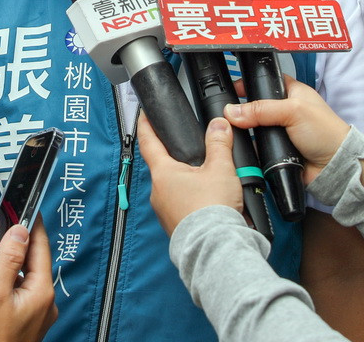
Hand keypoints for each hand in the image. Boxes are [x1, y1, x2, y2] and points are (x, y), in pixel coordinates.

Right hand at [0, 219, 56, 341]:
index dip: (31, 225)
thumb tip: (20, 230)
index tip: (25, 206)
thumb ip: (7, 259)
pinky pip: (2, 304)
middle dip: (2, 253)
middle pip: (24, 265)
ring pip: (10, 284)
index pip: (39, 247)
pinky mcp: (18, 327)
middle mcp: (41, 303)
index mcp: (41, 291)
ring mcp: (31, 317)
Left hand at [139, 116, 241, 235]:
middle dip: (177, 158)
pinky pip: (179, 205)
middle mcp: (157, 192)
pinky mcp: (173, 225)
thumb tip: (218, 125)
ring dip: (186, 181)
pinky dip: (190, 199)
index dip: (145, 126)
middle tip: (193, 151)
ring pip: (172, 187)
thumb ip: (219, 143)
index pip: (148, 142)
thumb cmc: (212, 209)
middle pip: (164, 166)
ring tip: (208, 179)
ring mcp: (163, 211)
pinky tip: (206, 199)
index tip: (143, 115)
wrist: (215, 248)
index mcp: (163, 173)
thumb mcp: (221, 169)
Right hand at [224, 76, 351, 184]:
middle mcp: (285, 111)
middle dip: (243, 111)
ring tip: (232, 132)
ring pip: (254, 128)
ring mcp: (280, 131)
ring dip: (246, 132)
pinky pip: (257, 148)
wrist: (334, 167)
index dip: (250, 83)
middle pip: (256, 106)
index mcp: (292, 93)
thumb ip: (262, 109)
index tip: (232, 88)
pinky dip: (251, 149)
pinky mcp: (277, 150)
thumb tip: (233, 111)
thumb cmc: (326, 132)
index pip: (266, 81)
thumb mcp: (293, 111)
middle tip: (228, 113)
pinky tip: (242, 148)